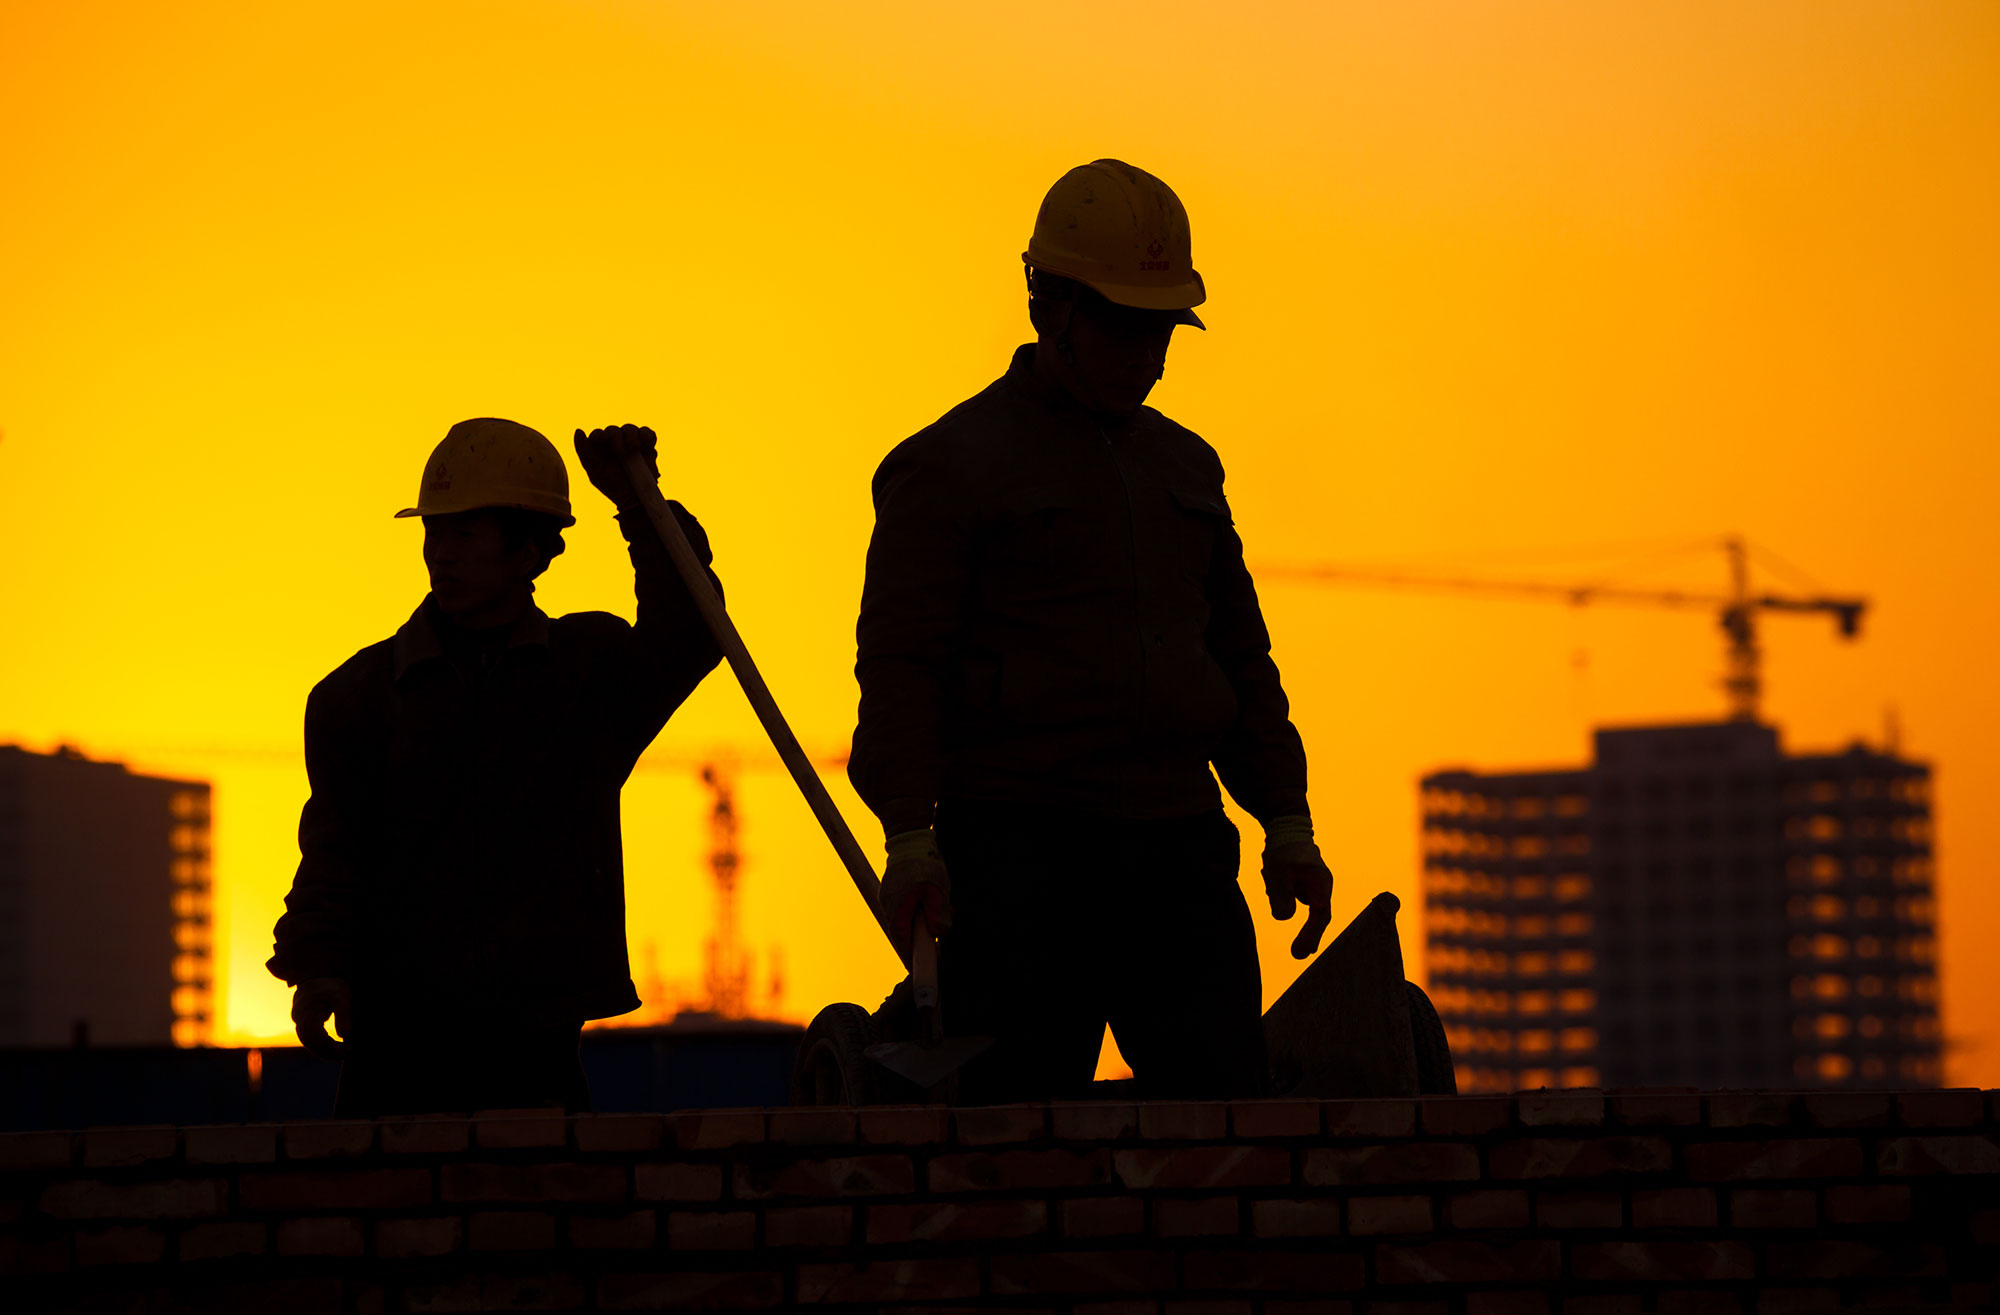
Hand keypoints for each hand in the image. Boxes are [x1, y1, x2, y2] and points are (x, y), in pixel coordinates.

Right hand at [293, 977, 351, 1053]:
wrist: (317, 977)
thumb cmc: (331, 986)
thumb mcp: (342, 995)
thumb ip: (343, 1014)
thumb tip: (344, 1035)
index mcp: (308, 1009)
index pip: (316, 1034)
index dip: (330, 1045)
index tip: (346, 1050)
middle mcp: (299, 1017)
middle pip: (310, 1041)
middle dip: (328, 1052)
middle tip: (346, 1054)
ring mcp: (298, 1021)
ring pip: (308, 1043)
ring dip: (325, 1051)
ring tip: (343, 1054)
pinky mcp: (302, 1024)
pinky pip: (309, 1039)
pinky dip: (321, 1047)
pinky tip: (335, 1050)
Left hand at [573, 424, 660, 508]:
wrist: (636, 499)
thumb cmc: (613, 486)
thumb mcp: (595, 472)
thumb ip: (584, 451)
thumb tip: (578, 430)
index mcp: (600, 449)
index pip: (598, 434)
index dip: (600, 435)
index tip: (604, 440)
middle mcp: (615, 444)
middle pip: (614, 430)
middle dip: (617, 437)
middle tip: (621, 452)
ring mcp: (631, 443)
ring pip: (630, 429)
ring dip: (632, 436)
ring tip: (634, 448)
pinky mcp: (647, 446)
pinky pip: (648, 434)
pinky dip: (647, 435)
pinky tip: (646, 444)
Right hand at [879, 829, 952, 946]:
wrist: (908, 837)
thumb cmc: (924, 862)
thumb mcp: (937, 888)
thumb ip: (938, 912)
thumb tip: (938, 933)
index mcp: (898, 907)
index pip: (901, 941)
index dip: (910, 956)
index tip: (918, 969)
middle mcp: (888, 905)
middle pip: (903, 931)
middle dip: (921, 936)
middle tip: (937, 938)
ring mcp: (888, 897)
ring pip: (905, 919)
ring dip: (921, 920)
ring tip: (941, 907)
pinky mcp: (892, 890)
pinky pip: (904, 907)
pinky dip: (917, 909)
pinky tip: (933, 898)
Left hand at [1262, 815, 1332, 958]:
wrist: (1285, 827)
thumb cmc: (1284, 847)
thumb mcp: (1278, 870)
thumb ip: (1281, 893)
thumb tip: (1284, 918)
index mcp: (1320, 882)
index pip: (1320, 914)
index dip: (1312, 934)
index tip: (1302, 951)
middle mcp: (1320, 886)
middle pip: (1317, 917)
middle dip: (1308, 935)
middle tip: (1297, 955)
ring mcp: (1312, 886)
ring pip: (1299, 906)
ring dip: (1283, 900)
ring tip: (1271, 876)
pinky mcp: (1301, 885)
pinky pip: (1291, 898)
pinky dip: (1280, 895)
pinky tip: (1271, 876)